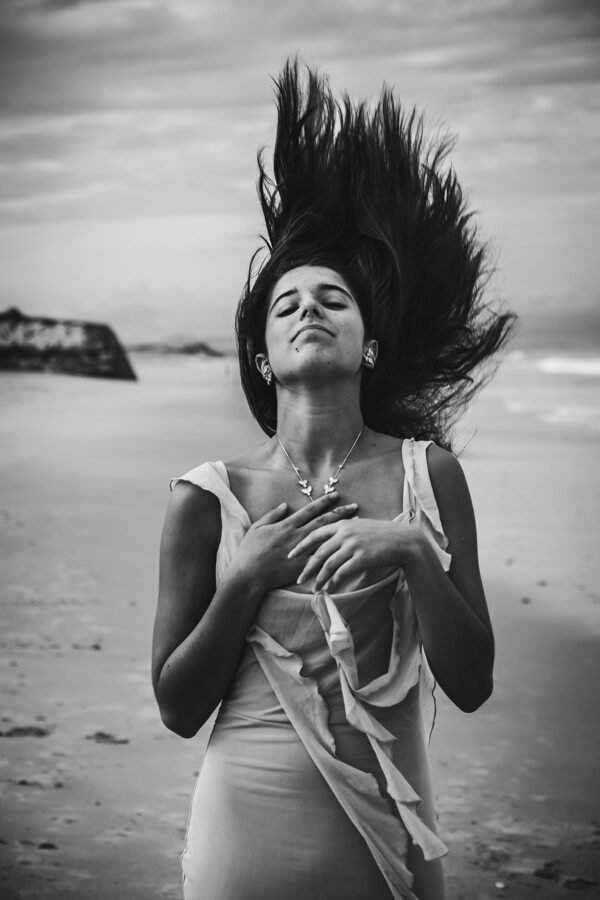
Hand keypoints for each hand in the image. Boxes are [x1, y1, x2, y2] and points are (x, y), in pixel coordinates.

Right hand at [228, 492, 358, 594]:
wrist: (248, 575)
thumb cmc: (249, 551)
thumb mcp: (257, 527)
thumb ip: (272, 515)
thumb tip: (285, 505)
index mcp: (287, 525)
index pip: (309, 510)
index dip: (324, 502)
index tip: (336, 495)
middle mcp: (297, 536)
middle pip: (323, 522)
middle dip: (340, 513)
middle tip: (355, 507)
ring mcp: (301, 552)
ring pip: (326, 540)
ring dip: (342, 532)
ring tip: (356, 526)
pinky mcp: (302, 567)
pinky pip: (321, 561)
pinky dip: (334, 556)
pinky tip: (346, 552)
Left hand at [289, 516, 419, 590]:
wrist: (403, 541)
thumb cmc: (382, 535)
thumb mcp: (360, 527)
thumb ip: (344, 531)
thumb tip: (330, 541)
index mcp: (342, 524)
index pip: (315, 534)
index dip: (301, 546)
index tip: (291, 556)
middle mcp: (345, 533)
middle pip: (319, 552)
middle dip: (307, 567)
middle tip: (299, 579)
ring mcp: (353, 545)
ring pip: (329, 564)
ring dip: (320, 578)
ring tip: (315, 588)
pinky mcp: (362, 557)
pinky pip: (343, 572)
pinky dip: (335, 581)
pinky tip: (330, 588)